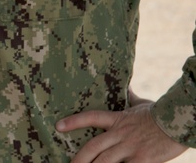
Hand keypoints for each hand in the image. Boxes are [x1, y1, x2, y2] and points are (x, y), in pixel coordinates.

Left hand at [58, 93, 186, 162]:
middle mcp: (121, 133)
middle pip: (93, 147)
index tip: (58, 126)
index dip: (74, 122)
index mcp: (119, 119)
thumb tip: (125, 83)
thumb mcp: (142, 103)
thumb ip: (130, 97)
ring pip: (105, 161)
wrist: (180, 121)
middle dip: (80, 158)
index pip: (91, 117)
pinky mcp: (142, 159)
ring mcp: (131, 147)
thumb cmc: (161, 113)